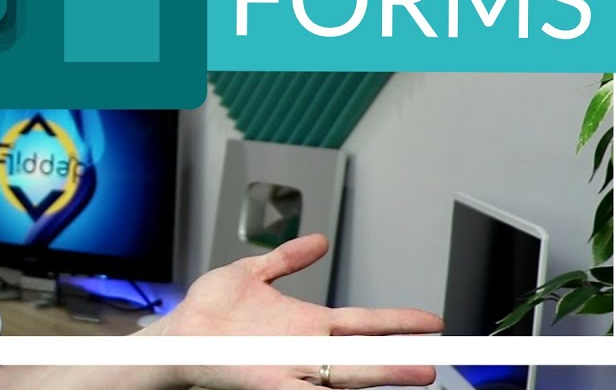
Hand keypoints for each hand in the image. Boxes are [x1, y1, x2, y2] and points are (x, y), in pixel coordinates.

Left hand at [140, 234, 442, 388]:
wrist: (177, 336)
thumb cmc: (209, 312)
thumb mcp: (251, 274)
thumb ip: (286, 258)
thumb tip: (319, 241)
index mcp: (308, 324)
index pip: (365, 322)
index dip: (400, 322)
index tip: (434, 323)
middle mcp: (306, 349)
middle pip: (365, 353)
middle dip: (402, 357)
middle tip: (438, 362)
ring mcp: (290, 368)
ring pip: (346, 374)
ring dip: (380, 375)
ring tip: (415, 376)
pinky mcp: (269, 383)